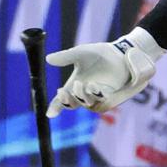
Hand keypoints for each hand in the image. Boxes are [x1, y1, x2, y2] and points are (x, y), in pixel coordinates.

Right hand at [46, 28, 163, 116]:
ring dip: (82, 96)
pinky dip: (96, 94)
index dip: (55, 107)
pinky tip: (93, 86)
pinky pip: (102, 99)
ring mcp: (97, 94)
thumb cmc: (98, 54)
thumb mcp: (80, 53)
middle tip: (63, 90)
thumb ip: (66, 57)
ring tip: (81, 84)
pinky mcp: (110, 93)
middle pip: (73, 104)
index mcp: (74, 85)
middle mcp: (85, 93)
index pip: (62, 99)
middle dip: (67, 100)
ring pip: (87, 103)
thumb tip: (48, 59)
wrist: (118, 52)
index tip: (50, 114)